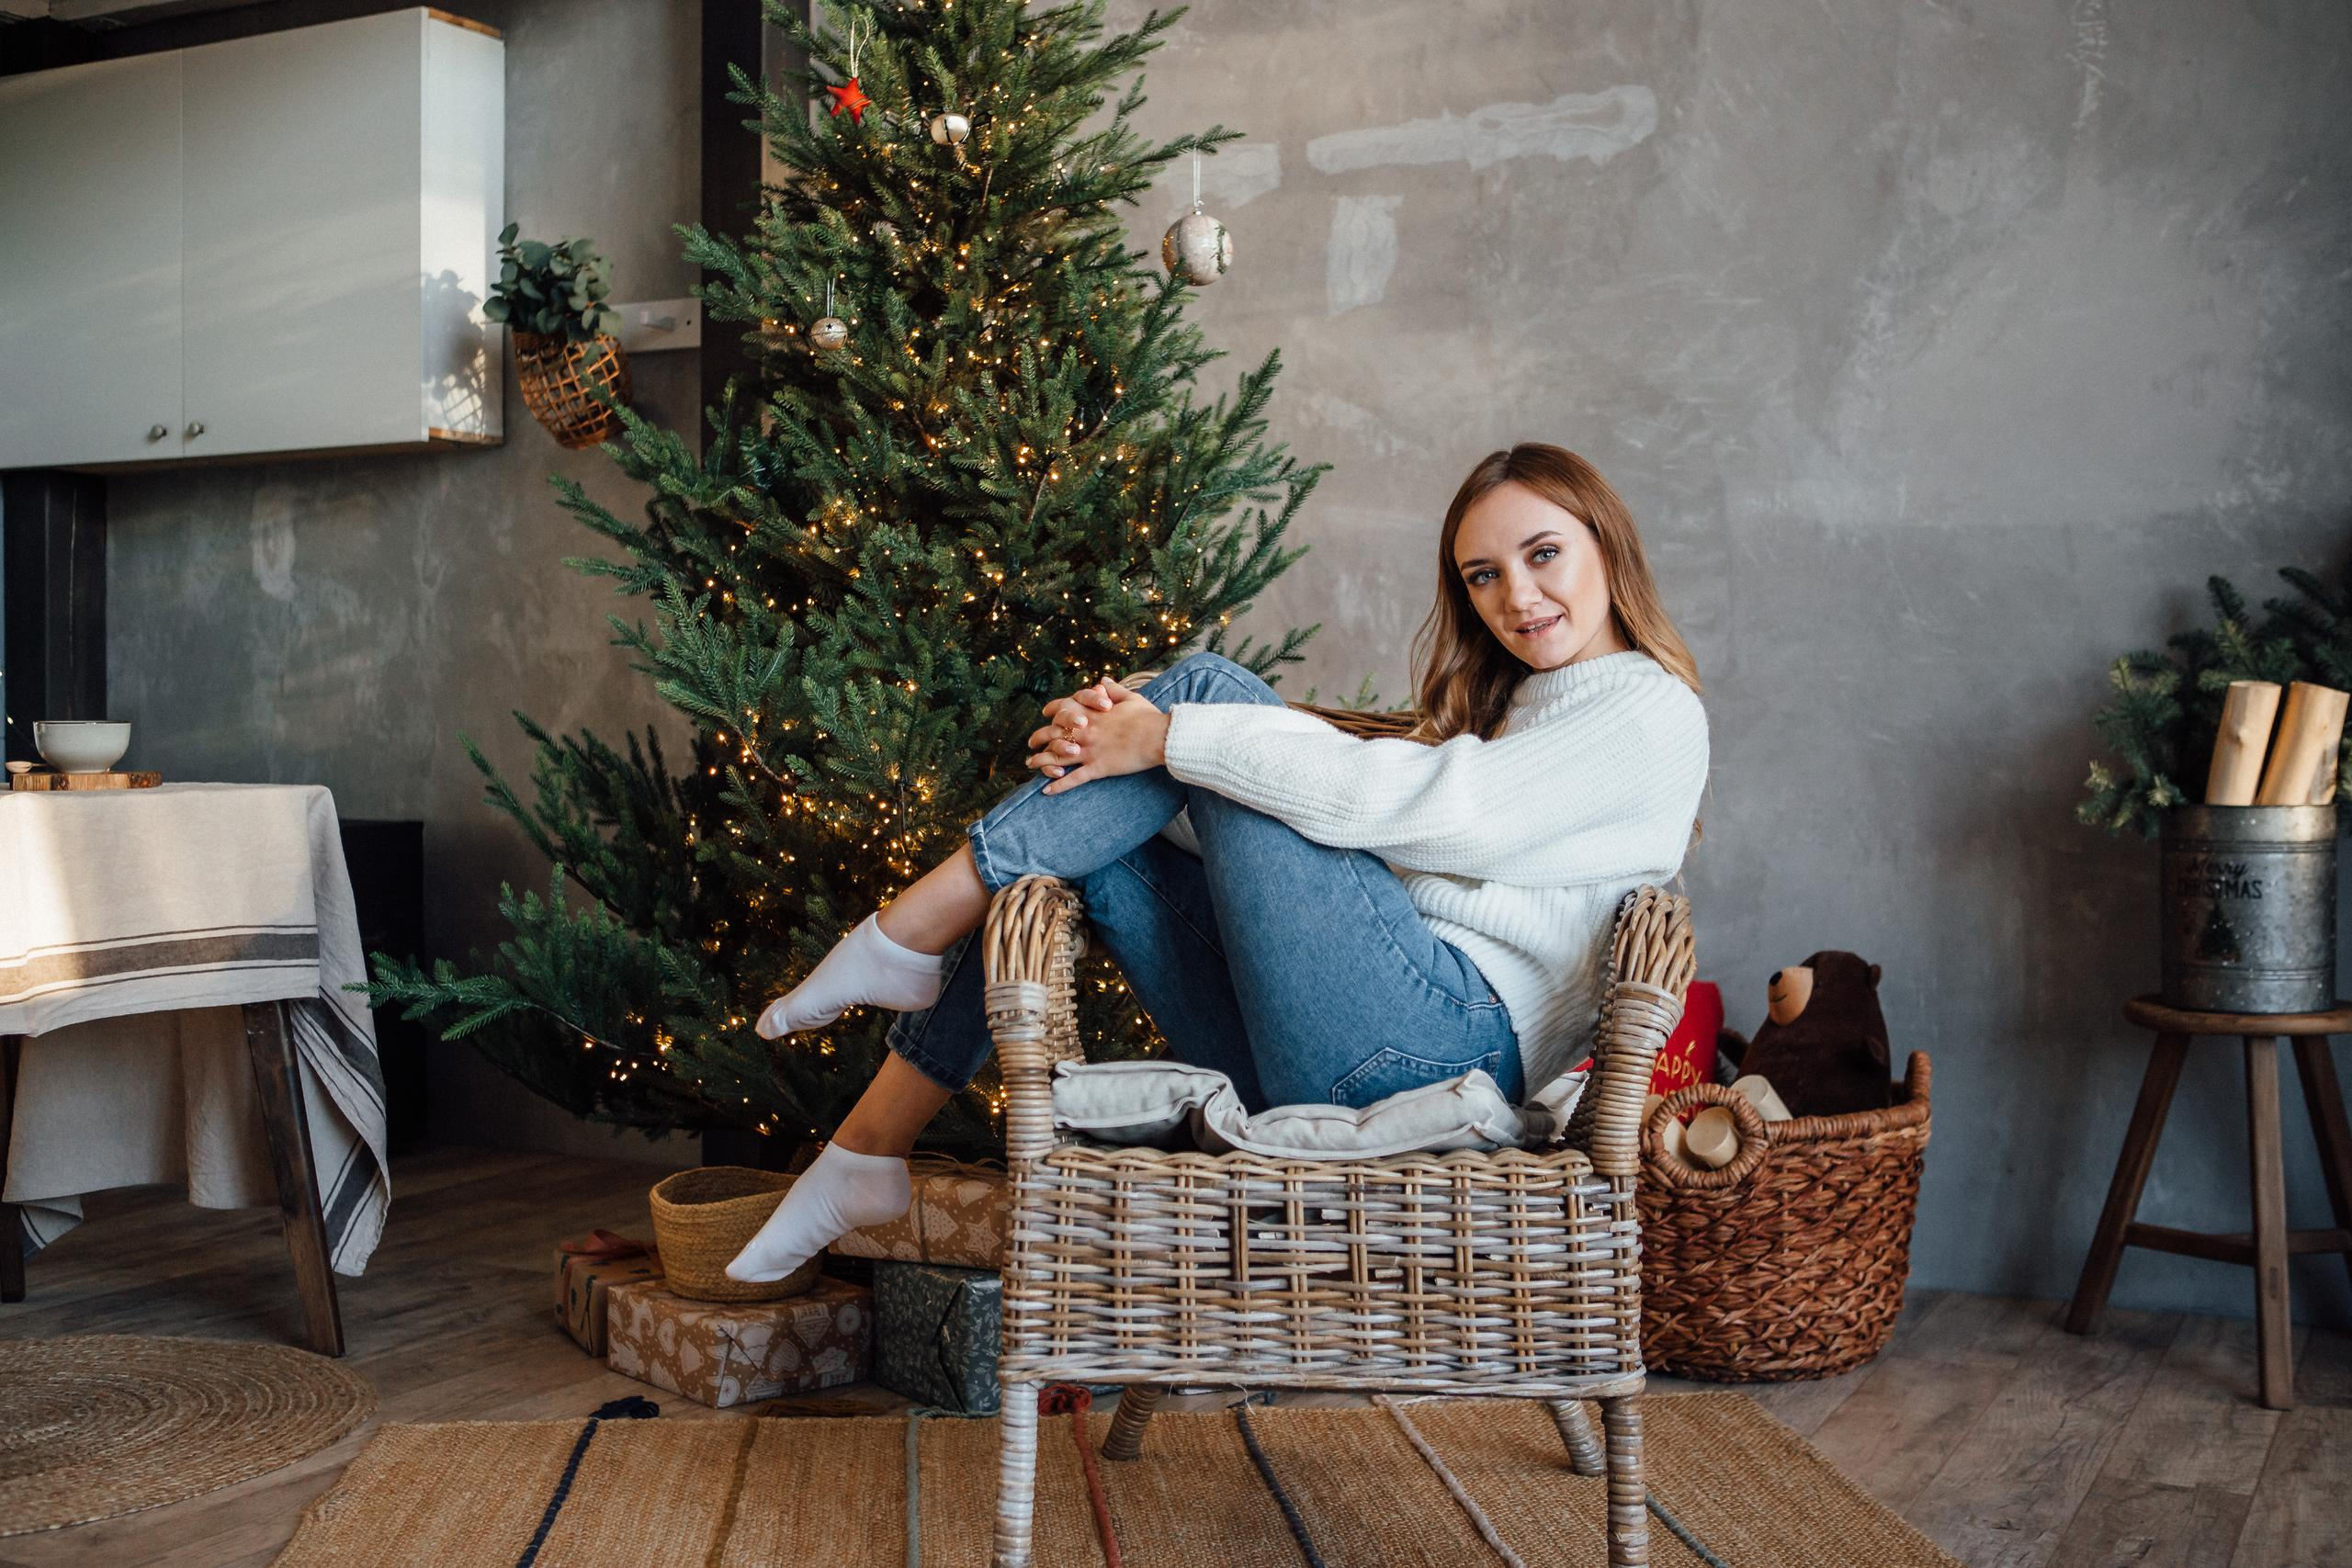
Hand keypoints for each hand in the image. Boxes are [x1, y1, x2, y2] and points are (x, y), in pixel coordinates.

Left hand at [1024, 679, 1167, 792]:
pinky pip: (1073, 779)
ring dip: (1042, 761)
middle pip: (1054, 733)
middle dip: (1039, 738)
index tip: (1045, 714)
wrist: (1158, 737)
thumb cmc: (1147, 717)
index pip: (1064, 708)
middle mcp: (1086, 731)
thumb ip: (1113, 689)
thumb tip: (1102, 681)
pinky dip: (1058, 786)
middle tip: (1031, 744)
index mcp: (1092, 713)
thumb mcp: (1130, 697)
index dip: (1052, 710)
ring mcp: (1089, 750)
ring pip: (1057, 756)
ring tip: (1031, 766)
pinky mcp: (1098, 768)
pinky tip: (1047, 791)